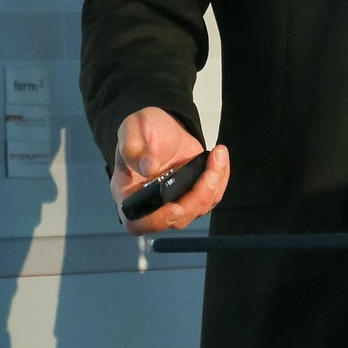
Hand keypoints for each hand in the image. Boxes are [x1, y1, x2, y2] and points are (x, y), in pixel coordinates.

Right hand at [112, 107, 229, 233]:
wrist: (163, 125)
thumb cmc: (142, 130)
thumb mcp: (131, 130)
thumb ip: (133, 147)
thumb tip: (148, 168)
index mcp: (128, 194)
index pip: (137, 222)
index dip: (157, 220)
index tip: (175, 208)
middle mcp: (151, 204)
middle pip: (175, 219)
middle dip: (198, 197)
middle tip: (211, 170)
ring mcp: (173, 201)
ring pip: (198, 209)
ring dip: (214, 185)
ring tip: (218, 155)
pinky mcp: (192, 195)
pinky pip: (211, 197)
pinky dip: (220, 179)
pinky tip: (219, 158)